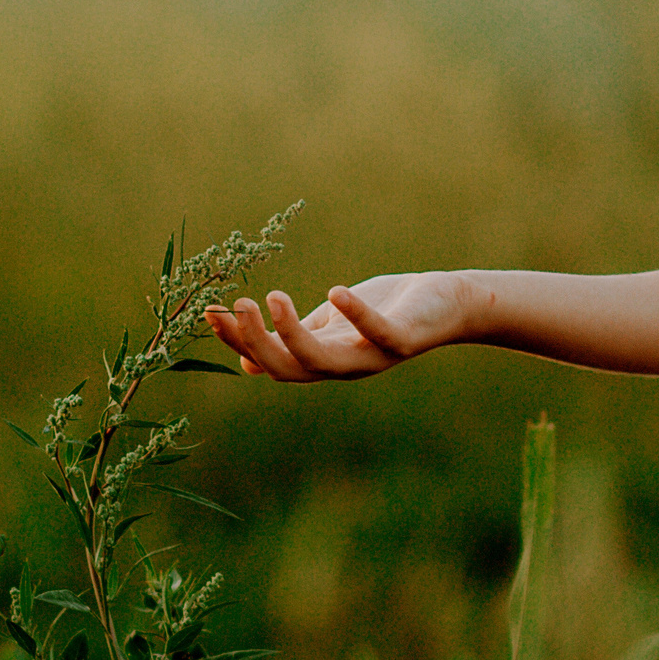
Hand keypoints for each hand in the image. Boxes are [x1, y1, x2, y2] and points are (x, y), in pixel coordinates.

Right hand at [203, 271, 482, 380]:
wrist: (449, 303)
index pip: (269, 361)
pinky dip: (355, 316)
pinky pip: (377, 333)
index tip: (209, 312)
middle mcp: (344, 366)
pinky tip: (334, 292)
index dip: (237, 342)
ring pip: (322, 360)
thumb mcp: (332, 324)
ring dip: (291, 334)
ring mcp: (373, 356)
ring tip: (272, 298)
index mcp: (323, 359)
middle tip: (236, 304)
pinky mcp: (403, 340)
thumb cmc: (388, 309)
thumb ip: (297, 337)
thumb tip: (247, 359)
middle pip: (287, 367)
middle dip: (255, 341)